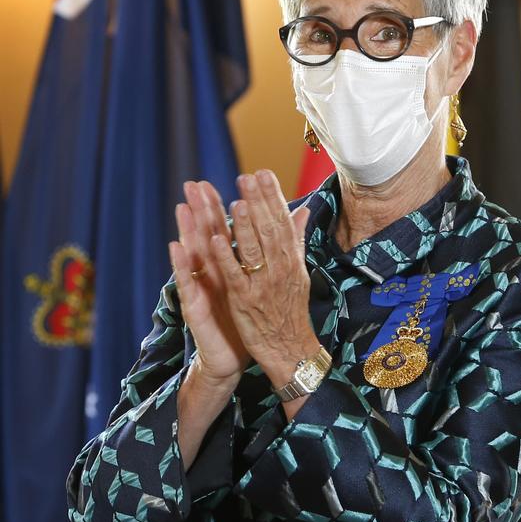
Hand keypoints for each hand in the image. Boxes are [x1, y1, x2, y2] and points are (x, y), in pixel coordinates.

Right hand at [168, 180, 248, 383]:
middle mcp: (211, 272)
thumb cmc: (245, 318)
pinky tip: (176, 247)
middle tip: (194, 183)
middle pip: (206, 235)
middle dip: (201, 209)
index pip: (224, 230)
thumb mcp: (255, 284)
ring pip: (193, 254)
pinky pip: (187, 282)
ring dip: (188, 229)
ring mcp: (201, 287)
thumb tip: (275, 235)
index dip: (223, 206)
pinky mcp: (194, 305)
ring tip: (183, 205)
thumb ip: (263, 257)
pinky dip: (181, 265)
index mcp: (228, 265)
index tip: (221, 180)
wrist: (233, 355)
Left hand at [210, 169, 319, 389]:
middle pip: (269, 230)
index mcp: (291, 259)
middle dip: (258, 202)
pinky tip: (216, 239)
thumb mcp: (298, 271)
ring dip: (245, 224)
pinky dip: (226, 256)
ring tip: (237, 200)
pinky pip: (235, 275)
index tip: (263, 173)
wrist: (290, 348)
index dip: (272, 197)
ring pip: (254, 249)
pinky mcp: (245, 301)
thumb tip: (303, 209)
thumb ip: (296, 239)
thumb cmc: (291, 309)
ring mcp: (263, 284)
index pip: (282, 221)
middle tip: (247, 177)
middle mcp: (280, 268)